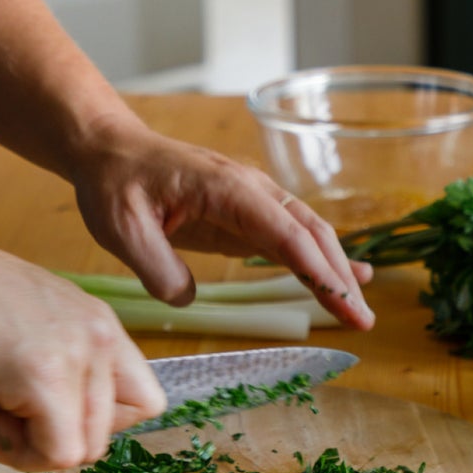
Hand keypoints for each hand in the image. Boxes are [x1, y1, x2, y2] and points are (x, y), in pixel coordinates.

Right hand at [0, 227, 165, 470]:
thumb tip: (41, 422)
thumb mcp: (21, 325)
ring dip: (33, 448)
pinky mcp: (44, 379)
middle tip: (6, 416)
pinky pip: (54, 453)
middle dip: (58, 439)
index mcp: (96, 322)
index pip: (140, 398)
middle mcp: (97, 335)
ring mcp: (76, 355)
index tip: (43, 414)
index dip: (94, 421)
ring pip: (85, 448)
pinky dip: (13, 452)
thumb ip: (49, 365)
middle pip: (114, 429)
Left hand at [68, 121, 375, 328]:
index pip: (285, 232)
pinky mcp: (245, 217)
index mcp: (226, 188)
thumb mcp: (121, 229)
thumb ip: (156, 266)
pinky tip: (343, 283)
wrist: (110, 152)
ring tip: (360, 311)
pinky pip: (291, 240)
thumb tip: (188, 298)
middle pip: (309, 234)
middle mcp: (250, 190)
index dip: (318, 270)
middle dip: (340, 277)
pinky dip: (319, 263)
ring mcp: (252, 201)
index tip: (344, 301)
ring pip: (307, 236)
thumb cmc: (115, 184)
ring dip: (335, 273)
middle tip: (362, 320)